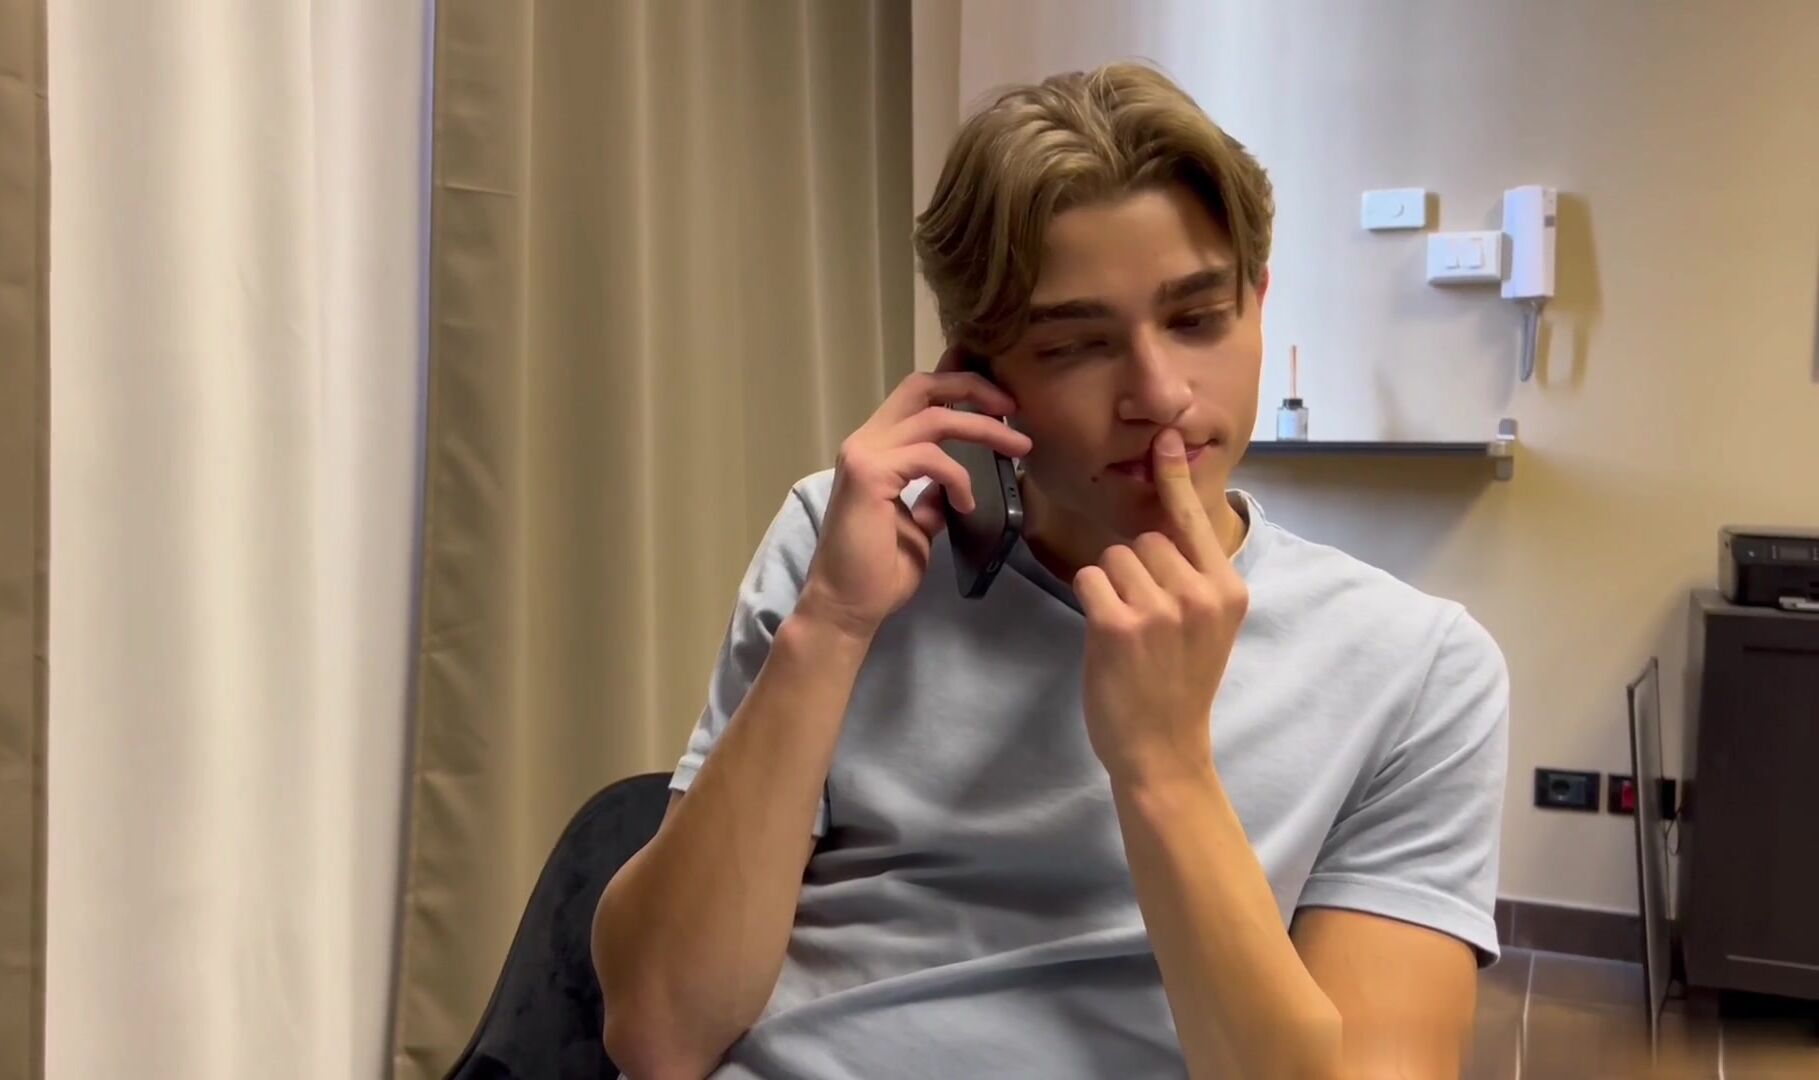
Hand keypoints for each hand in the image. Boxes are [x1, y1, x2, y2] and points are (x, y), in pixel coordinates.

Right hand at [799, 355, 1030, 639]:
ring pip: (935, 417)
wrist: (846, 605)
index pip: (918, 397)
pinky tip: (968, 504)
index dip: (959, 388)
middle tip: (1013, 407)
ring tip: (1018, 448)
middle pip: (923, 386)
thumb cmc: (877, 572)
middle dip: (973, 387)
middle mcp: (867, 441)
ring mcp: (865, 454)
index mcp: (876, 449)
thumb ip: (930, 499)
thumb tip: (951, 489)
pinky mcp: (870, 474)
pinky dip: (959, 477)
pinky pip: (931, 458)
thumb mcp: (917, 527)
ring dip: (983, 427)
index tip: (1001, 406)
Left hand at [1074, 428, 1247, 784]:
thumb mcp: (1206, 627)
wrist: (1164, 751)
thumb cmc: (1178, 686)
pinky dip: (1090, 600)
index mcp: (1227, 589)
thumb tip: (1164, 525)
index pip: (1196, 520)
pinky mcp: (1120, 624)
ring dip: (1111, 587)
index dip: (1175, 478)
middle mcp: (1201, 593)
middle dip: (1134, 571)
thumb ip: (1193, 577)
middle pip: (1146, 540)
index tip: (1165, 434)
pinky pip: (1090, 578)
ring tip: (1129, 634)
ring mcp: (1161, 609)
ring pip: (1116, 557)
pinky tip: (1107, 636)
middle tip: (1145, 622)